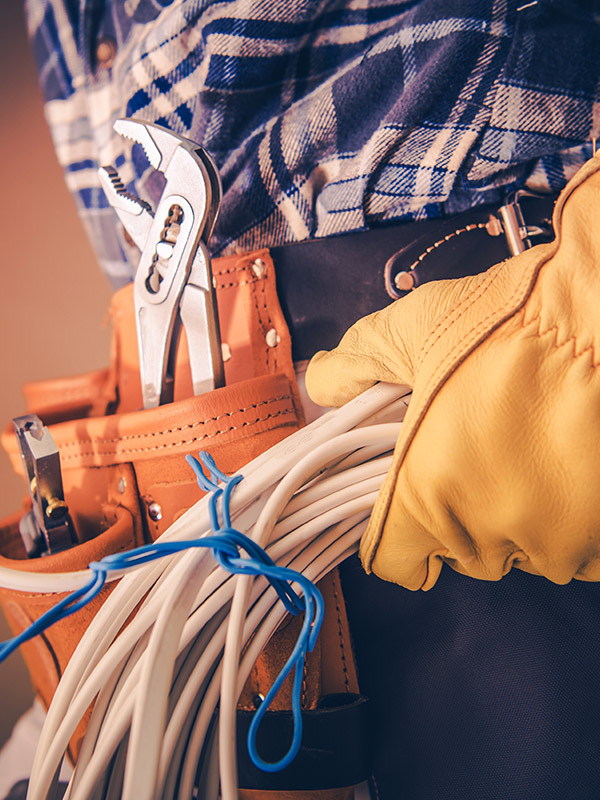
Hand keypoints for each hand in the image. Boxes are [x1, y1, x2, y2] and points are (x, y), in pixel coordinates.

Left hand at [306, 155, 599, 589]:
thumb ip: (358, 363)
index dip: (397, 534)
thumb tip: (322, 382)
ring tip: (536, 448)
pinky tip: (574, 465)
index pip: (394, 559)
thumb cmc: (513, 321)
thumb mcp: (416, 329)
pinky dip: (575, 521)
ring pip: (528, 551)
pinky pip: (583, 551)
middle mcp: (492, 533)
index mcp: (427, 495)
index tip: (410, 508)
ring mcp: (561, 542)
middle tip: (481, 451)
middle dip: (463, 511)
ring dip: (525, 516)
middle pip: (462, 552)